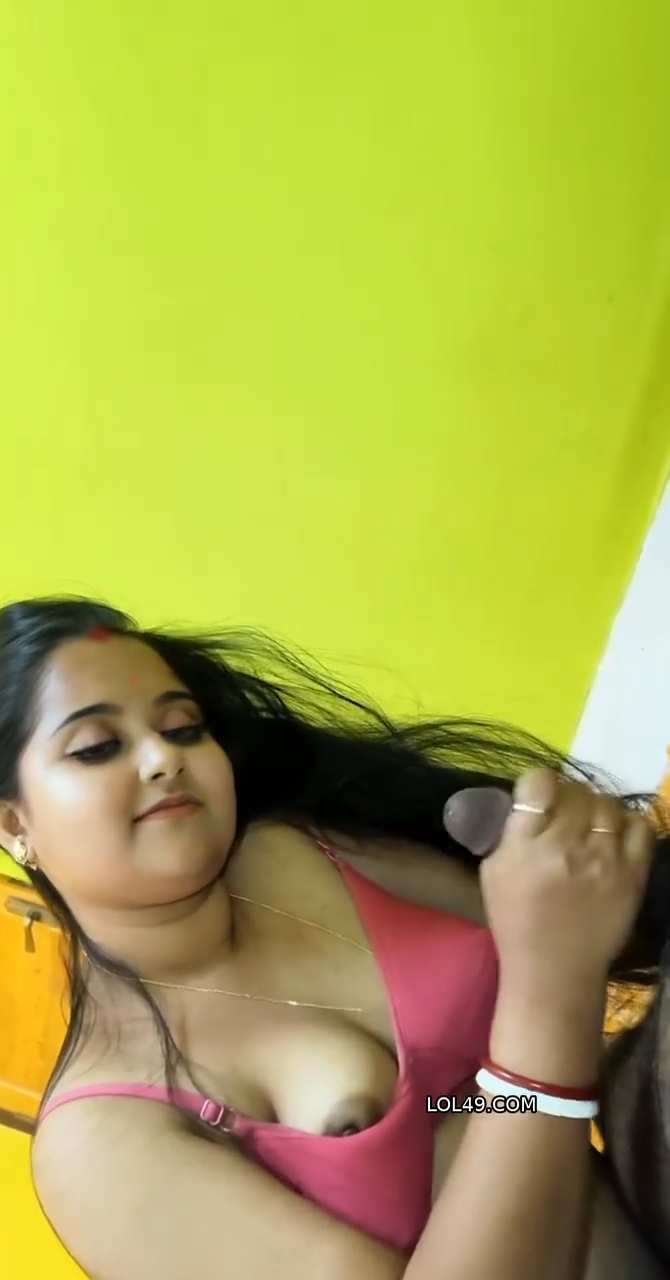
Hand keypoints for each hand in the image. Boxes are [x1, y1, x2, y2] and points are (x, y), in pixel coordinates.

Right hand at [478, 767, 655, 991]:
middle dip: (567, 795)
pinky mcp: (633, 874)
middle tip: (563, 812)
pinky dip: (626, 822)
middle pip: (576, 790)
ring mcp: (604, 859)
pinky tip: (614, 833)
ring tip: (589, 824)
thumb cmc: (516, 921)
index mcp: (526, 844)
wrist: (555, 970)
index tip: (537, 795)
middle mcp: (567, 845)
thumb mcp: (493, 870)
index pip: (538, 782)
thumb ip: (509, 831)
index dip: (538, 783)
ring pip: (607, 804)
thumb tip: (526, 800)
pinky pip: (639, 826)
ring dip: (596, 808)